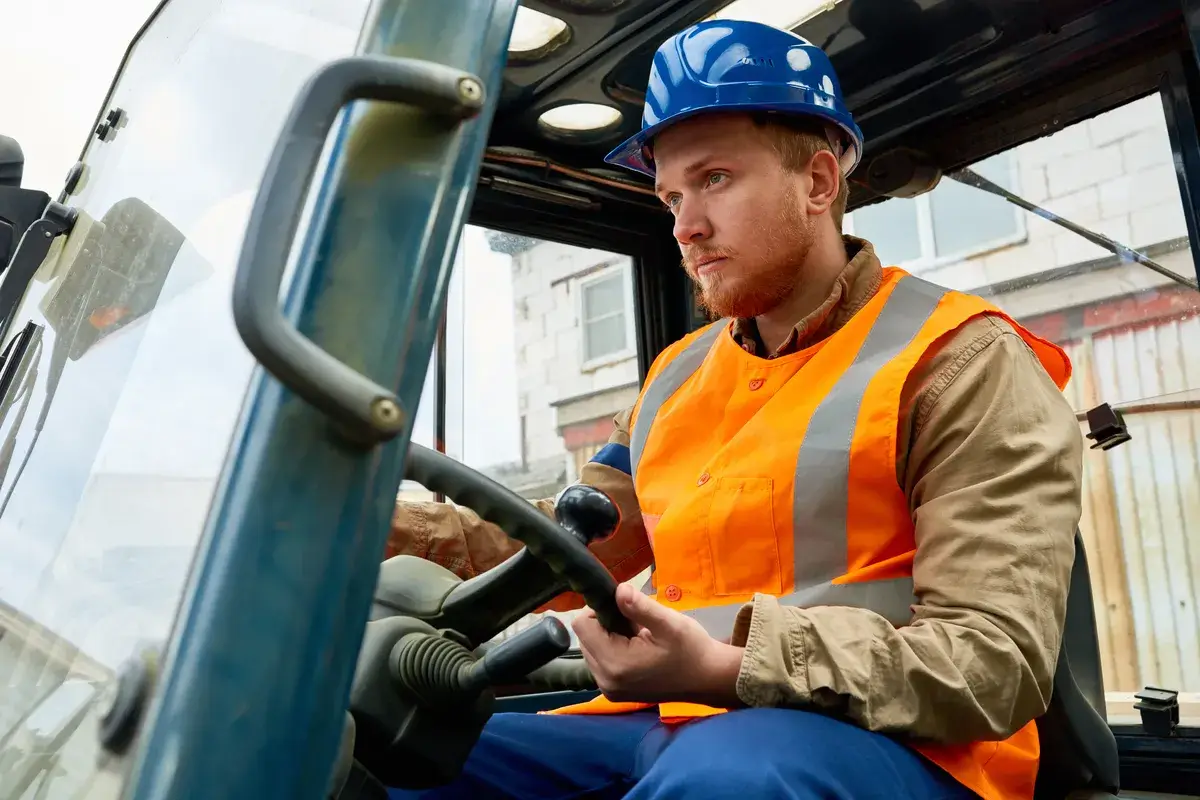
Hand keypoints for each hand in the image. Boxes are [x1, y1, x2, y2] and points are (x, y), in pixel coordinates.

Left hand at [572, 583, 745, 706]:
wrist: (709, 679)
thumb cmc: (692, 650)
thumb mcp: (669, 623)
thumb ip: (640, 606)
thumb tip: (617, 589)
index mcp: (615, 664)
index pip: (582, 625)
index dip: (599, 608)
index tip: (624, 607)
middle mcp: (605, 680)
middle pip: (584, 638)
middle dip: (605, 624)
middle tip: (636, 623)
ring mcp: (609, 689)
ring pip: (591, 649)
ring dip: (609, 637)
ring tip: (638, 636)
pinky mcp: (614, 692)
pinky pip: (600, 662)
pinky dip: (613, 650)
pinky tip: (637, 648)